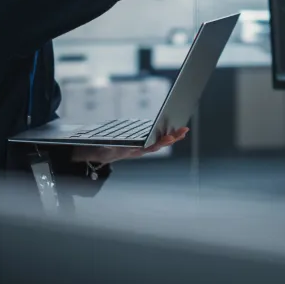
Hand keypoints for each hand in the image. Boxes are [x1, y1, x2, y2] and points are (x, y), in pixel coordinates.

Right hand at [70, 127, 188, 164]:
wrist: (100, 153)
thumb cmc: (104, 150)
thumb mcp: (106, 149)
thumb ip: (113, 148)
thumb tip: (118, 146)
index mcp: (133, 151)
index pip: (150, 147)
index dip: (160, 143)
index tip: (170, 138)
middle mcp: (140, 150)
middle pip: (159, 144)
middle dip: (172, 138)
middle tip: (183, 131)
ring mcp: (142, 147)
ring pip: (160, 142)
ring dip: (172, 136)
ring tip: (183, 130)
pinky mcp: (142, 143)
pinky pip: (156, 139)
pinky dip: (166, 135)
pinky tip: (174, 131)